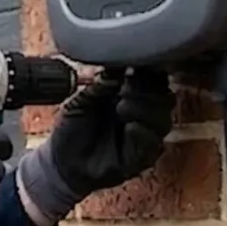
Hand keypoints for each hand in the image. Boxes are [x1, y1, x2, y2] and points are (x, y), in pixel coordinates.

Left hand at [18, 67, 173, 223]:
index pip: (152, 77)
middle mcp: (142, 113)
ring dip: (144, 107)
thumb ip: (100, 84)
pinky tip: (128, 126)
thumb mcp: (81, 100)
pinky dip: (142, 130)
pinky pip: (153, 141)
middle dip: (146, 87)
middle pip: (164, 94)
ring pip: (163, 116)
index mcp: (130, 94)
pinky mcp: (143, 156)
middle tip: (125, 87)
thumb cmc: (73, 128)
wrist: (62, 162)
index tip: (133, 63)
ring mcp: (145, 135)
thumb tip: (116, 66)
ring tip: (121, 106)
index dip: (146, 68)